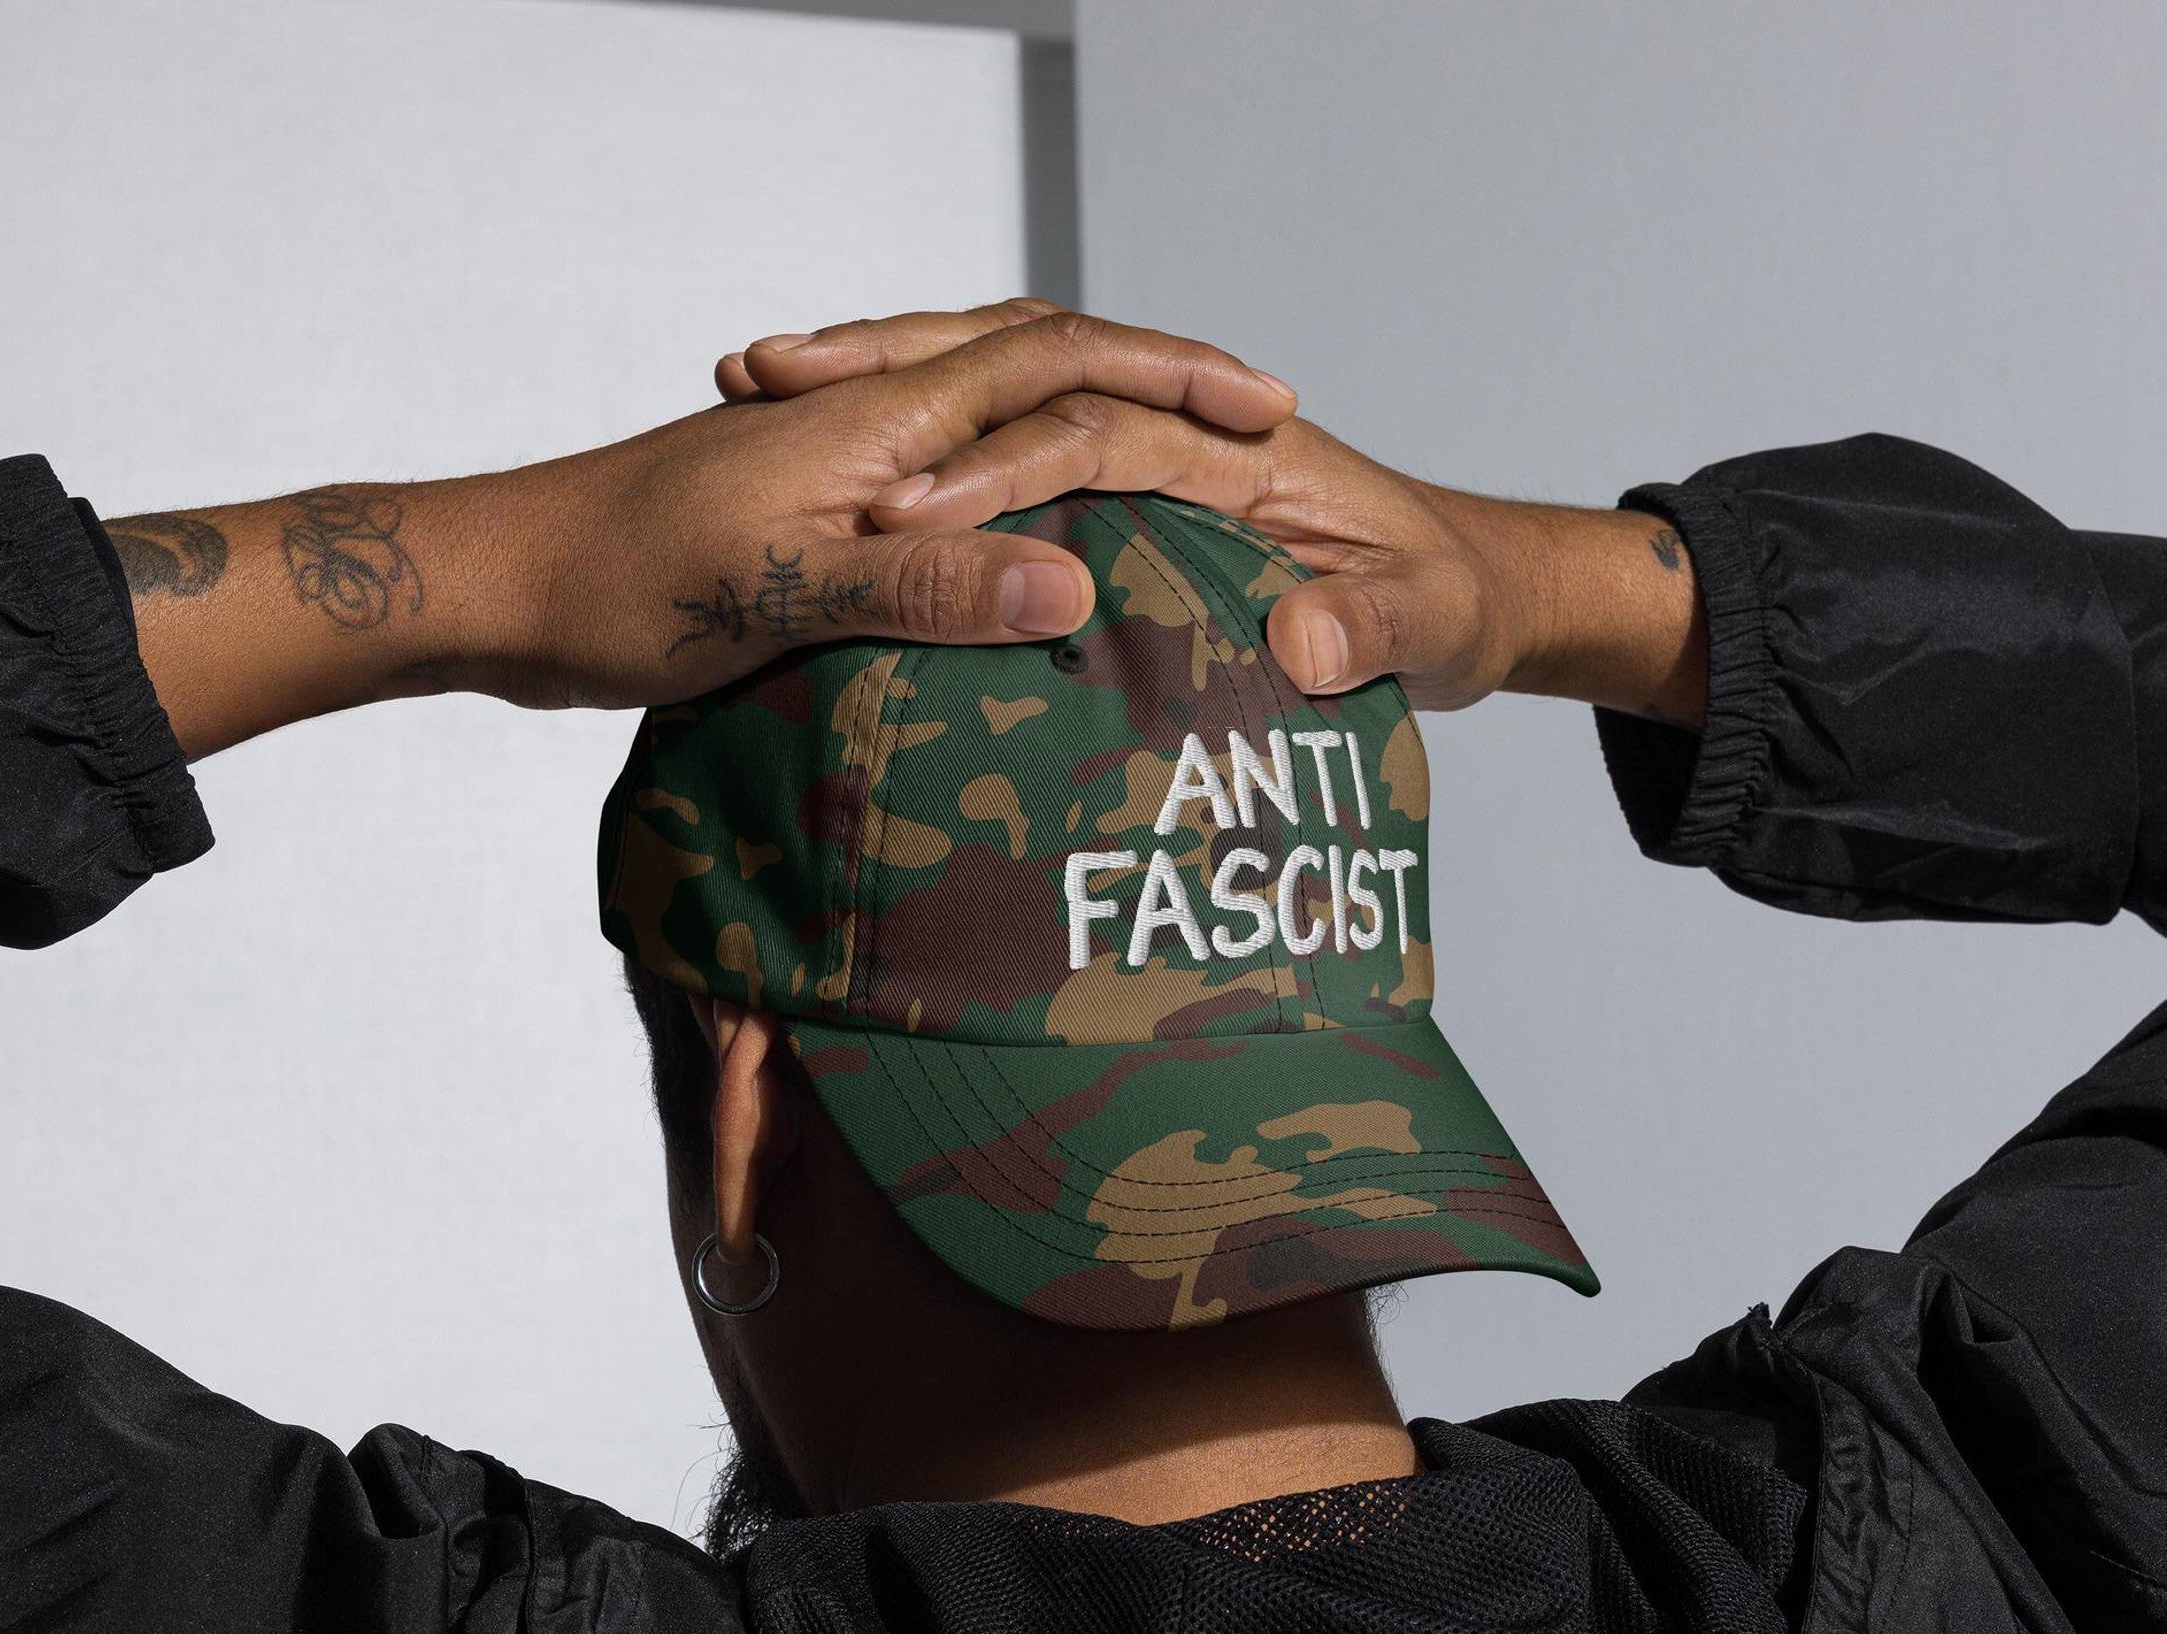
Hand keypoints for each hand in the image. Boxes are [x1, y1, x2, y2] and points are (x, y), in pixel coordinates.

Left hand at [117, 313, 1296, 756]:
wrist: (500, 586)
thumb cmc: (620, 585)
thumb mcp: (782, 594)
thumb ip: (926, 587)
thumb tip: (1072, 585)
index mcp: (882, 426)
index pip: (1058, 364)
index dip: (1170, 378)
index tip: (1267, 410)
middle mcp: (870, 425)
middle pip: (1038, 366)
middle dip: (1152, 384)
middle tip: (1249, 424)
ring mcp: (837, 465)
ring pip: (989, 420)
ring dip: (1084, 424)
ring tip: (1167, 467)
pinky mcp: (809, 518)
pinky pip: (942, 486)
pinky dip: (1005, 496)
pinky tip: (1019, 553)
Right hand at [719, 303, 1705, 724]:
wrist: (1485, 597)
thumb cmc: (1456, 602)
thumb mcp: (1431, 625)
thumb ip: (1373, 630)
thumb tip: (1301, 639)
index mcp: (1242, 452)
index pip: (1094, 432)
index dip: (996, 471)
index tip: (899, 515)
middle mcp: (1183, 440)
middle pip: (1017, 382)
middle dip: (895, 380)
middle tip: (764, 380)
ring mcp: (1151, 468)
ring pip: (998, 406)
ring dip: (885, 397)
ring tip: (762, 393)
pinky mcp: (1135, 507)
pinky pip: (1013, 465)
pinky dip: (925, 460)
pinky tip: (836, 493)